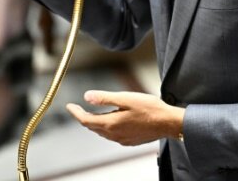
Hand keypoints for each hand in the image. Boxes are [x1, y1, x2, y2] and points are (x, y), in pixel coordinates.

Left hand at [66, 90, 184, 146]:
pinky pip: (113, 135)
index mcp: (111, 123)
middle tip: (80, 108)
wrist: (168, 123)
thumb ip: (105, 98)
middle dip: (85, 117)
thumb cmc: (150, 109)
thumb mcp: (126, 98)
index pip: (86, 120)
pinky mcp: (130, 141)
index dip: (76, 113)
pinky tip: (114, 120)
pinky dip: (108, 127)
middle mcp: (114, 134)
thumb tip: (87, 96)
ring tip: (95, 112)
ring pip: (103, 132)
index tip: (70, 106)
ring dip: (96, 122)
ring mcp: (122, 139)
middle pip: (93, 127)